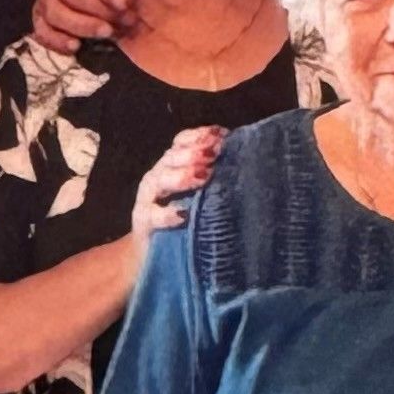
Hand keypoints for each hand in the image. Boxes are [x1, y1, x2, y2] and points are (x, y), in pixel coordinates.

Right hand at [129, 127, 227, 266]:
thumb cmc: (185, 223)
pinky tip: (183, 215)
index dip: (199, 136)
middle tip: (215, 154)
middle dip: (194, 152)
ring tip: (204, 176)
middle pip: (172, 156)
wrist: (152, 257)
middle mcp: (159, 177)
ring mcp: (147, 200)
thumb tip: (250, 163)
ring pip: (160, 179)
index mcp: (173, 166)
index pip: (182, 142)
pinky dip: (167, 215)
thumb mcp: (201, 196)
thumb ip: (216, 178)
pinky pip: (153, 216)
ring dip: (182, 176)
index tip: (221, 136)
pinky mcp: (143, 224)